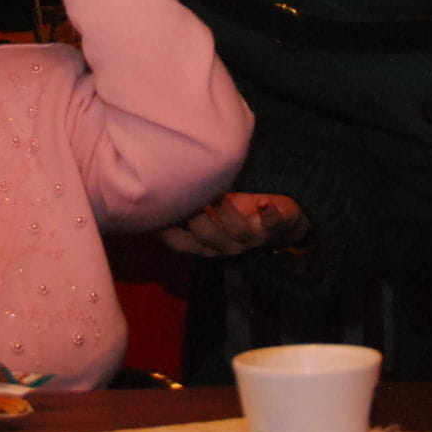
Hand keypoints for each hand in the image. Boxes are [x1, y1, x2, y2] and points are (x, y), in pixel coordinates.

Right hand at [158, 193, 311, 256]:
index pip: (180, 243)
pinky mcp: (275, 228)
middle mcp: (226, 245)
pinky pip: (273, 226)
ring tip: (218, 192)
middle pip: (206, 238)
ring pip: (237, 232)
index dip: (167, 229)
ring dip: (226, 213)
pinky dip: (269, 215)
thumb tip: (150, 186)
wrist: (280, 220)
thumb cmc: (235, 209)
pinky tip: (263, 202)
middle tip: (188, 194)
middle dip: (196, 219)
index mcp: (206, 244)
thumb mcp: (206, 208)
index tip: (157, 206)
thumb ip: (184, 203)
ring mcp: (251, 238)